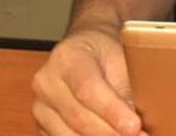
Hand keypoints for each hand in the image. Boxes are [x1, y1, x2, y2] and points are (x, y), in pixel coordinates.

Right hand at [31, 26, 146, 135]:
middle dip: (112, 133)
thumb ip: (125, 90)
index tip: (134, 126)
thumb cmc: (106, 51)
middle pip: (79, 117)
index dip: (112, 111)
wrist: (86, 48)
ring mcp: (40, 105)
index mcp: (67, 57)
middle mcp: (47, 82)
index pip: (88, 90)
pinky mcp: (41, 124)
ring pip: (70, 135)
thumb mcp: (122, 59)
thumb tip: (135, 125)